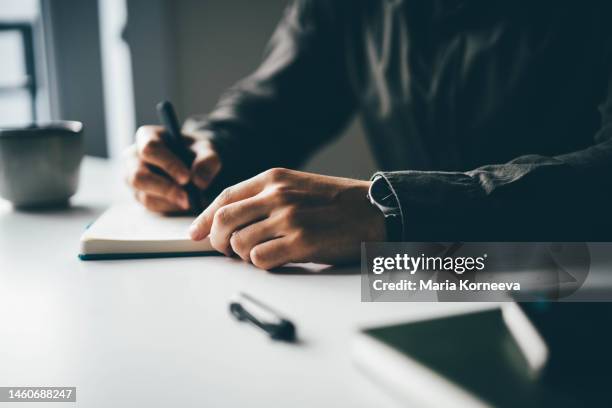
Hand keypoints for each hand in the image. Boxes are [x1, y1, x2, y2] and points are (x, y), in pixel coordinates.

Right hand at [125, 126, 221, 212]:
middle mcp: (133, 156)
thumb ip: (207, 160)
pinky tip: (184, 202)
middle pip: (138, 176)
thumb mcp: (208, 150)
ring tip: (190, 200)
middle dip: (165, 189)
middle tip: (188, 198)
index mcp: (147, 136)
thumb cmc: (196, 152)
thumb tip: (199, 182)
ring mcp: (132, 178)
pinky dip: (169, 207)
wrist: (195, 164)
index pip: (150, 149)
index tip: (187, 178)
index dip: (168, 164)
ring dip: (169, 201)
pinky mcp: (139, 195)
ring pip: (144, 195)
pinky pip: (151, 206)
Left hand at [189, 168, 385, 269]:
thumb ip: (265, 197)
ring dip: (243, 255)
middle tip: (226, 250)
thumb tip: (228, 220)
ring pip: (239, 243)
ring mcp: (289, 218)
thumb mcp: (297, 186)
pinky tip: (276, 260)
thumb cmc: (337, 203)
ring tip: (260, 254)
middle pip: (224, 220)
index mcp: (274, 178)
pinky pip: (260, 260)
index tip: (196, 233)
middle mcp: (278, 195)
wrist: (375, 211)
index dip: (205, 218)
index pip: (224, 197)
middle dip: (218, 240)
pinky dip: (262, 265)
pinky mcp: (301, 242)